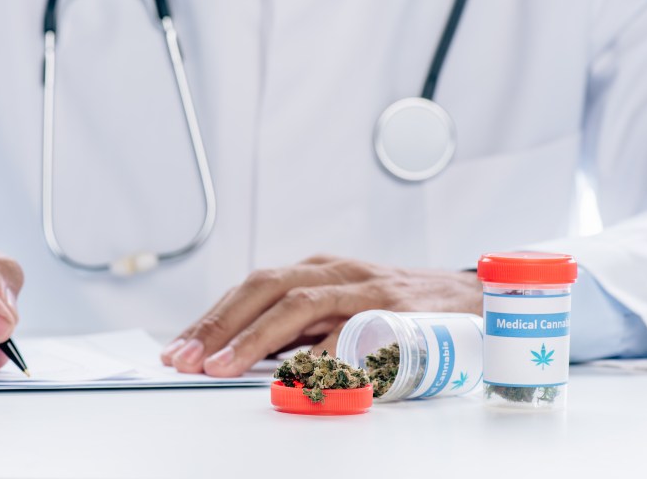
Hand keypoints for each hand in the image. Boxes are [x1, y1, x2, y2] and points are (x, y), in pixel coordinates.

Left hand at [161, 255, 481, 376]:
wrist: (469, 299)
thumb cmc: (397, 309)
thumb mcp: (342, 309)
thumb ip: (300, 329)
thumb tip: (242, 357)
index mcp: (316, 270)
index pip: (251, 288)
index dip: (211, 318)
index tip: (177, 349)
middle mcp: (335, 271)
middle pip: (265, 288)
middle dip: (219, 324)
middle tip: (186, 359)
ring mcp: (364, 287)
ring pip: (299, 304)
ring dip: (254, 338)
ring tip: (222, 367)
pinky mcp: (395, 309)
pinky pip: (350, 331)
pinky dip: (318, 354)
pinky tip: (291, 375)